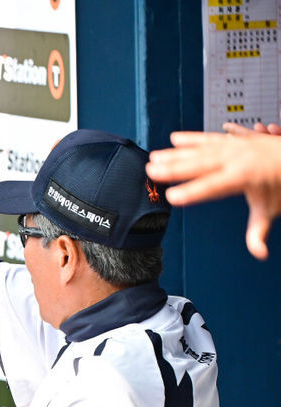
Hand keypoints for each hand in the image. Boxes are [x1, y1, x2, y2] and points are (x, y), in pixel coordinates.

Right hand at [146, 128, 280, 259]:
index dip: (192, 192)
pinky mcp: (233, 141)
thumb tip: (260, 254)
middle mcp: (236, 159)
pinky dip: (191, 138)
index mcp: (244, 177)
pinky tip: (175, 139)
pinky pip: (208, 138)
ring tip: (154, 158)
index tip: (172, 197)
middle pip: (200, 165)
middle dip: (174, 168)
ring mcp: (233, 147)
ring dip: (175, 153)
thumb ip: (259, 232)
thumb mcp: (271, 209)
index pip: (213, 186)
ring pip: (199, 150)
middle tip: (151, 172)